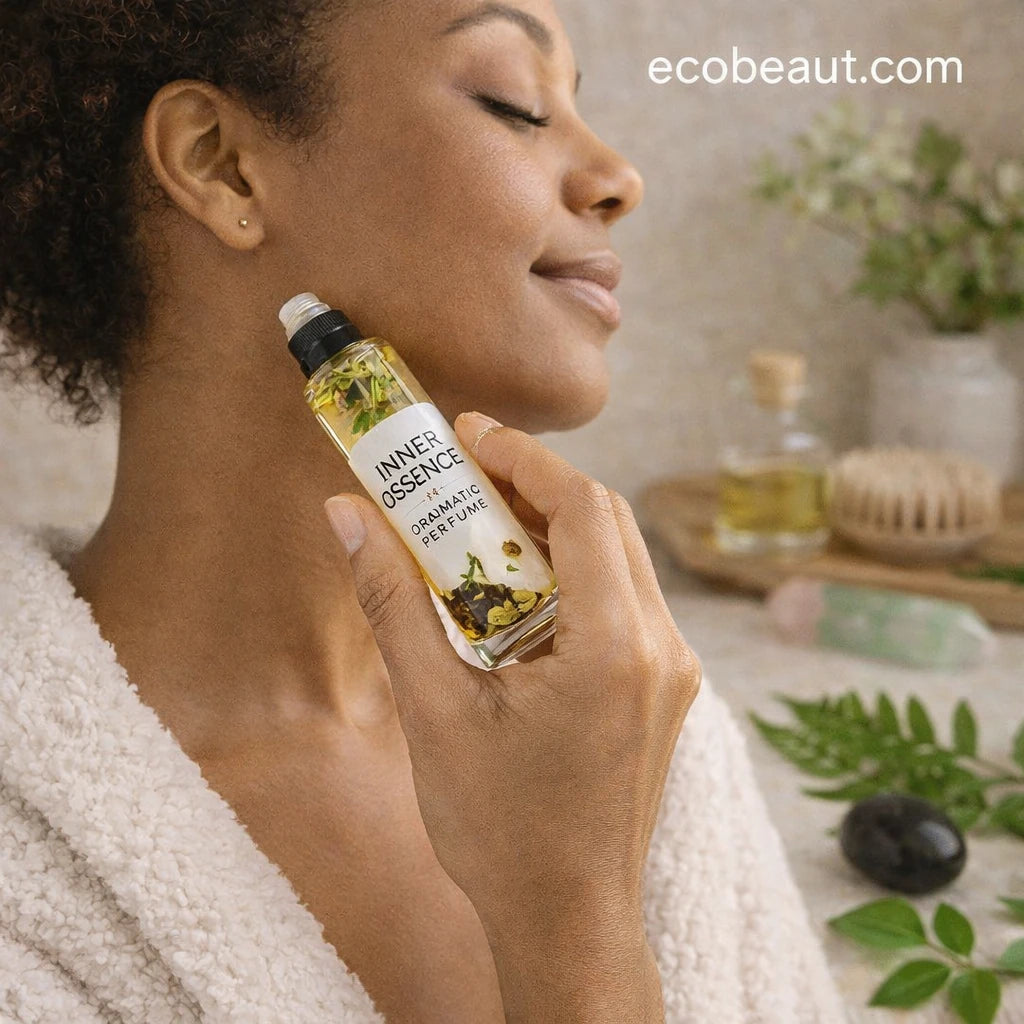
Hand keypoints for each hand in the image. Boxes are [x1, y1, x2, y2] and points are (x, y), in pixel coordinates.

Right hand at [323, 411, 700, 942]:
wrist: (568, 922)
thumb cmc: (501, 832)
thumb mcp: (433, 711)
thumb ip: (391, 602)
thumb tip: (346, 517)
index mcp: (615, 648)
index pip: (583, 509)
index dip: (524, 457)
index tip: (468, 434)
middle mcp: (662, 648)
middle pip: (607, 522)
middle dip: (534, 485)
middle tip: (463, 471)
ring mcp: (673, 670)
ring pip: (620, 557)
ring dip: (553, 528)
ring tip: (479, 524)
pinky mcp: (663, 687)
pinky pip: (625, 599)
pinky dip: (573, 574)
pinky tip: (516, 589)